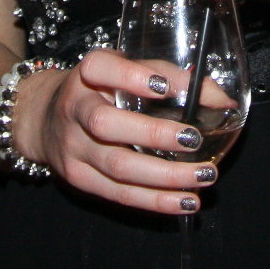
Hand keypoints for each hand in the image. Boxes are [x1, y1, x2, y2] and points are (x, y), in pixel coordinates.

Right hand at [15, 49, 219, 214]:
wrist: (47, 120)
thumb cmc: (102, 90)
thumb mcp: (128, 71)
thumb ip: (171, 77)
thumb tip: (222, 99)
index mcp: (87, 74)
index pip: (100, 68)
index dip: (131, 77)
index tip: (165, 86)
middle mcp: (75, 110)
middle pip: (106, 125)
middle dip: (153, 135)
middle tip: (193, 139)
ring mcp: (74, 148)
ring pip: (118, 167)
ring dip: (165, 176)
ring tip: (205, 175)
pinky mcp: (80, 179)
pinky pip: (120, 195)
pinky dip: (156, 201)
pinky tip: (186, 201)